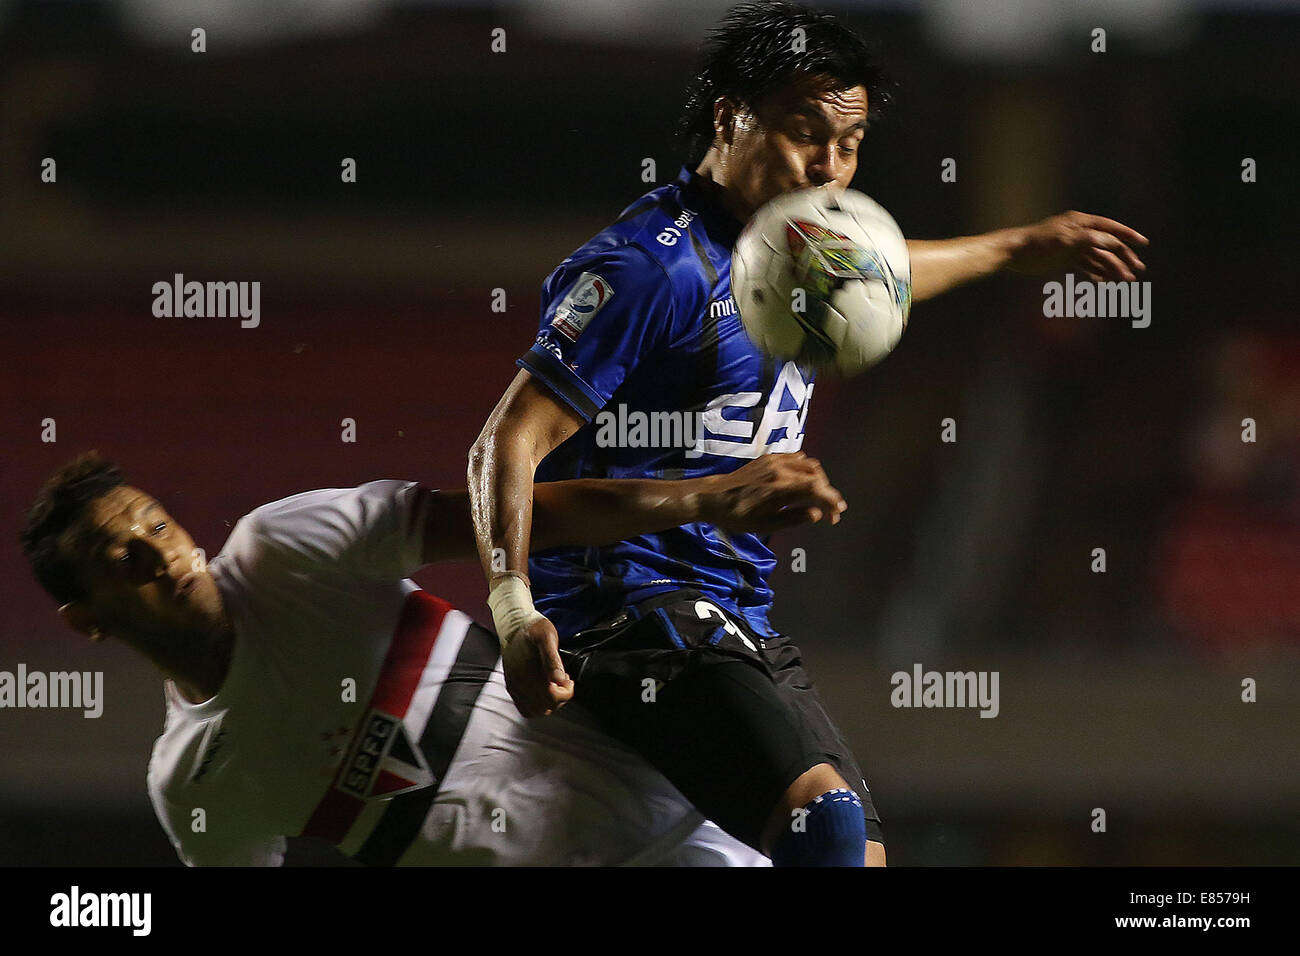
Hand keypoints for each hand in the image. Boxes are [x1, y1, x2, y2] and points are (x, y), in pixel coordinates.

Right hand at [500, 612, 573, 717]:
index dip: (565, 692)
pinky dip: (537, 706)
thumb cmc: (532, 629)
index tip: (568, 679)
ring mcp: (514, 687)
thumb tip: (559, 680)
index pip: (551, 699)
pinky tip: (544, 691)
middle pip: (545, 708)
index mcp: (527, 673)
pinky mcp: (512, 687)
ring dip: (549, 703)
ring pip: (535, 711)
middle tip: (563, 682)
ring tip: (554, 686)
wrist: (513, 624)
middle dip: (559, 698)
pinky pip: (524, 708)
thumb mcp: (547, 638)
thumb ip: (553, 660)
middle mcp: (518, 684)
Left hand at [700, 451, 846, 533]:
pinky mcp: (768, 458)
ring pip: (809, 465)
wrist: (713, 497)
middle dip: (827, 493)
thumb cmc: (737, 515)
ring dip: (818, 480)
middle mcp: (779, 470)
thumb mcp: (764, 525)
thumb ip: (792, 519)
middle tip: (828, 511)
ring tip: (818, 498)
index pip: (816, 489)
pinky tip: (804, 482)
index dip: (831, 500)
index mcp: (780, 488)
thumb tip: (816, 514)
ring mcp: (774, 461)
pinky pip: (796, 458)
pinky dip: (806, 469)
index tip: (837, 513)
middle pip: (816, 476)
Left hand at [1006, 211, 1148, 281]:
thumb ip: (1090, 240)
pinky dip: (1096, 274)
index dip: (1128, 235)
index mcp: (1081, 223)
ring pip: (1098, 258)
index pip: (1110, 228)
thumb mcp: (1066, 240)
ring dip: (1112, 269)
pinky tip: (1106, 283)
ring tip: (1124, 282)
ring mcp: (1073, 247)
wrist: (1014, 253)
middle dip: (1123, 258)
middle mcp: (1080, 233)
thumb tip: (1114, 243)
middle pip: (1107, 245)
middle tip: (1136, 272)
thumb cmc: (1038, 243)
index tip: (1143, 244)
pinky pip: (1086, 267)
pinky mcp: (1065, 259)